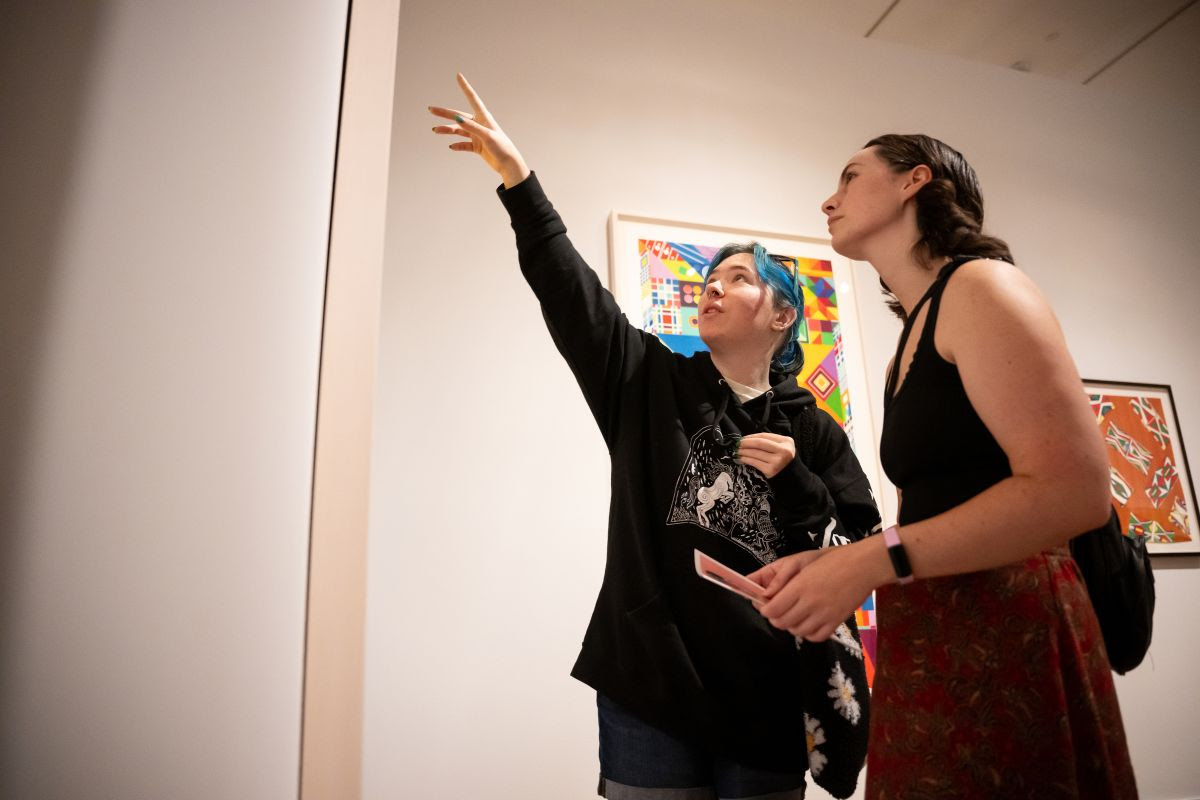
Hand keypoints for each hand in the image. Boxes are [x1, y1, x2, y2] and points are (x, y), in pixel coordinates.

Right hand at [430, 73, 530, 187]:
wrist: (508, 165)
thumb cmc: (502, 147)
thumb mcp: (486, 136)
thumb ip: (471, 127)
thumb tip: (457, 118)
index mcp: (484, 117)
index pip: (472, 98)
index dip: (465, 87)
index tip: (458, 75)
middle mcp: (479, 124)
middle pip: (459, 116)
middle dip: (445, 113)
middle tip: (431, 109)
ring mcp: (477, 135)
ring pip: (459, 130)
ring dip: (447, 130)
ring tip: (435, 130)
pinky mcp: (477, 146)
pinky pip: (464, 144)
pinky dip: (458, 145)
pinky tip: (452, 146)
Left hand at [735, 432, 794, 478]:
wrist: (790, 478)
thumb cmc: (782, 460)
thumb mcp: (780, 447)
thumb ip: (768, 442)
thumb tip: (747, 440)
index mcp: (787, 442)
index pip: (765, 436)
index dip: (752, 436)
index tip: (743, 438)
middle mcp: (784, 451)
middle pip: (760, 443)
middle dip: (746, 443)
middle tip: (737, 444)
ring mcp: (778, 461)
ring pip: (756, 453)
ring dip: (744, 451)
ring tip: (738, 451)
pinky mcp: (771, 470)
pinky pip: (754, 462)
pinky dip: (746, 459)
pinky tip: (741, 459)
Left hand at [748, 542, 878, 640]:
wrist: (863, 565)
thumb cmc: (833, 559)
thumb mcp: (803, 562)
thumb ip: (783, 580)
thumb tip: (767, 594)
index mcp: (800, 586)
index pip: (772, 609)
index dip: (765, 610)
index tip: (766, 606)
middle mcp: (810, 603)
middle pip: (782, 622)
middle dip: (776, 618)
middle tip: (778, 611)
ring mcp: (824, 614)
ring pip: (798, 631)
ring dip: (792, 626)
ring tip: (794, 615)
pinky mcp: (837, 622)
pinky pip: (816, 637)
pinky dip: (809, 633)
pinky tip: (809, 623)